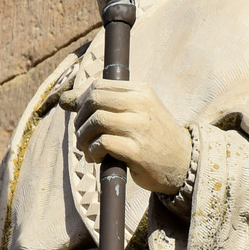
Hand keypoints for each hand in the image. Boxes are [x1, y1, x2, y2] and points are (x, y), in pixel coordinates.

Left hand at [66, 82, 191, 195]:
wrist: (183, 163)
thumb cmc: (153, 137)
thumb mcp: (134, 113)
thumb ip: (103, 104)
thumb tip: (64, 100)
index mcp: (141, 91)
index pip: (98, 86)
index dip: (82, 103)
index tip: (84, 119)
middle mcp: (141, 105)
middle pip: (94, 100)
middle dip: (80, 119)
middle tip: (83, 135)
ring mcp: (140, 127)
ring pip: (96, 121)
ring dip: (83, 138)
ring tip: (88, 149)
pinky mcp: (137, 150)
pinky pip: (102, 143)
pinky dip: (92, 151)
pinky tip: (97, 158)